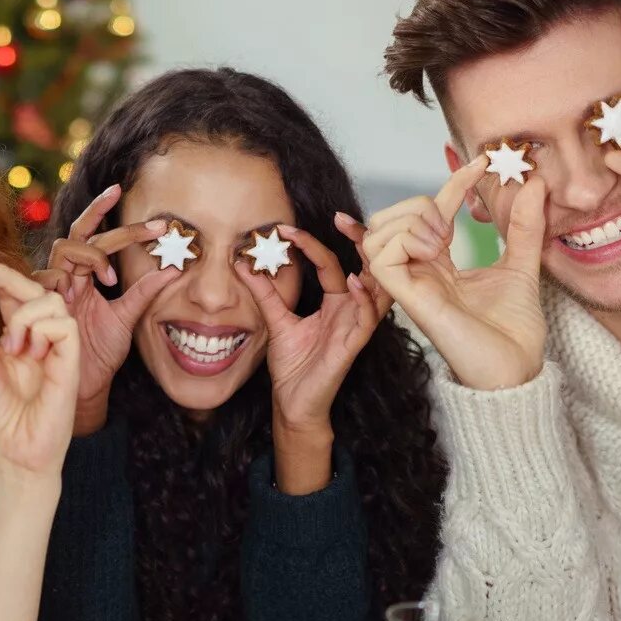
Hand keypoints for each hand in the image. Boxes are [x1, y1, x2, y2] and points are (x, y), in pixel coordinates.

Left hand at [0, 260, 79, 489]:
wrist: (12, 453)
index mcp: (16, 338)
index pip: (11, 294)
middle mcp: (39, 339)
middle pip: (33, 288)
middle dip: (4, 274)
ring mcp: (57, 348)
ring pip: (52, 301)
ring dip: (25, 314)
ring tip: (11, 346)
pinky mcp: (72, 360)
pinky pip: (65, 325)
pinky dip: (43, 331)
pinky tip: (31, 354)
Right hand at [38, 184, 181, 433]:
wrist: (81, 385)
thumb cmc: (99, 354)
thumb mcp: (127, 318)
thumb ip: (145, 292)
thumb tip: (174, 268)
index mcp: (85, 275)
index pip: (92, 233)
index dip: (103, 210)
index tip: (122, 190)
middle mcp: (66, 276)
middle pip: (80, 234)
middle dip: (105, 218)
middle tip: (143, 217)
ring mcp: (52, 289)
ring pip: (64, 249)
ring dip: (90, 256)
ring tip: (109, 278)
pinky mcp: (41, 304)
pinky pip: (49, 278)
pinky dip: (68, 280)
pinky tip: (87, 293)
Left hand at [244, 224, 389, 432]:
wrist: (293, 403)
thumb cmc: (293, 365)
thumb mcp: (276, 321)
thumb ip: (264, 293)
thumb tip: (242, 264)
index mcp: (335, 302)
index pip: (331, 263)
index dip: (311, 244)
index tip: (284, 229)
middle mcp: (350, 310)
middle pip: (366, 266)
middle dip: (358, 240)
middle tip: (341, 217)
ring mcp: (355, 326)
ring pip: (378, 288)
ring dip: (371, 263)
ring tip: (359, 239)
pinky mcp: (354, 345)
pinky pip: (368, 318)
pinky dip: (364, 299)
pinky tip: (355, 282)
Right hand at [364, 157, 547, 390]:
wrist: (515, 368)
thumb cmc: (513, 331)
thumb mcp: (523, 265)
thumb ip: (524, 226)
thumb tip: (532, 183)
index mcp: (439, 266)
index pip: (430, 212)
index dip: (454, 181)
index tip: (484, 161)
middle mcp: (418, 273)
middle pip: (388, 218)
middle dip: (419, 203)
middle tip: (455, 223)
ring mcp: (410, 285)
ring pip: (378, 232)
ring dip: (412, 221)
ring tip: (444, 238)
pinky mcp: (409, 297)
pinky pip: (383, 255)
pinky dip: (407, 240)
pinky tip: (435, 249)